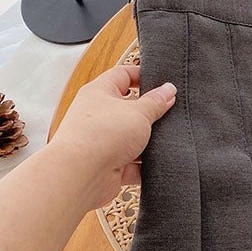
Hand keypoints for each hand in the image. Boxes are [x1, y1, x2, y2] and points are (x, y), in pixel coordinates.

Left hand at [49, 65, 175, 208]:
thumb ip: (156, 101)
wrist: (80, 175)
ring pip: (132, 138)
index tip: (163, 81)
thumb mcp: (138, 112)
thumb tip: (168, 90)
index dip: (142, 75)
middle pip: (130, 108)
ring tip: (169, 140)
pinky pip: (132, 164)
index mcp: (100, 93)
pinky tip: (159, 164)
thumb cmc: (101, 135)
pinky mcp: (109, 166)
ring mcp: (103, 142)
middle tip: (171, 112)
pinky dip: (144, 166)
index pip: (122, 75)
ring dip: (149, 142)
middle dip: (150, 113)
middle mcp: (98, 116)